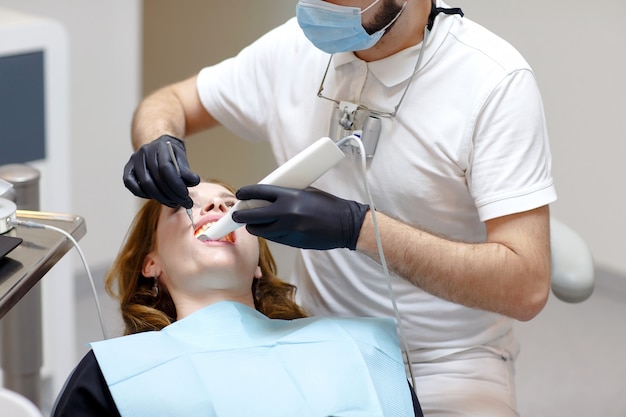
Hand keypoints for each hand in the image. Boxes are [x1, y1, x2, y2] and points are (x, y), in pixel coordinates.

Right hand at [123, 135, 199, 207]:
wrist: (157, 146)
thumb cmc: (172, 155)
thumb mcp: (182, 158)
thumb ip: (186, 170)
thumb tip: (194, 181)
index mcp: (160, 147)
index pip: (166, 168)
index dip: (176, 184)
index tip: (186, 195)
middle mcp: (145, 152)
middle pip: (156, 179)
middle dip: (171, 195)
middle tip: (183, 203)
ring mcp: (134, 160)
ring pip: (145, 184)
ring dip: (160, 198)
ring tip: (173, 202)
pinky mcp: (128, 169)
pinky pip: (131, 185)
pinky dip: (143, 195)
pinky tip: (156, 197)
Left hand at [232, 185, 368, 249]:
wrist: (346, 225)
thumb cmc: (328, 206)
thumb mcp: (306, 192)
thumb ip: (286, 194)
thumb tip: (267, 196)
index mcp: (290, 196)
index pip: (260, 192)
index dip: (246, 193)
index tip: (239, 194)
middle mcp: (287, 213)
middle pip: (253, 216)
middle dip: (241, 215)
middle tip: (237, 214)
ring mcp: (289, 230)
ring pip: (261, 230)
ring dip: (254, 227)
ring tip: (251, 223)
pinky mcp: (293, 242)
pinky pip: (274, 238)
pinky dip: (269, 233)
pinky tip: (269, 229)